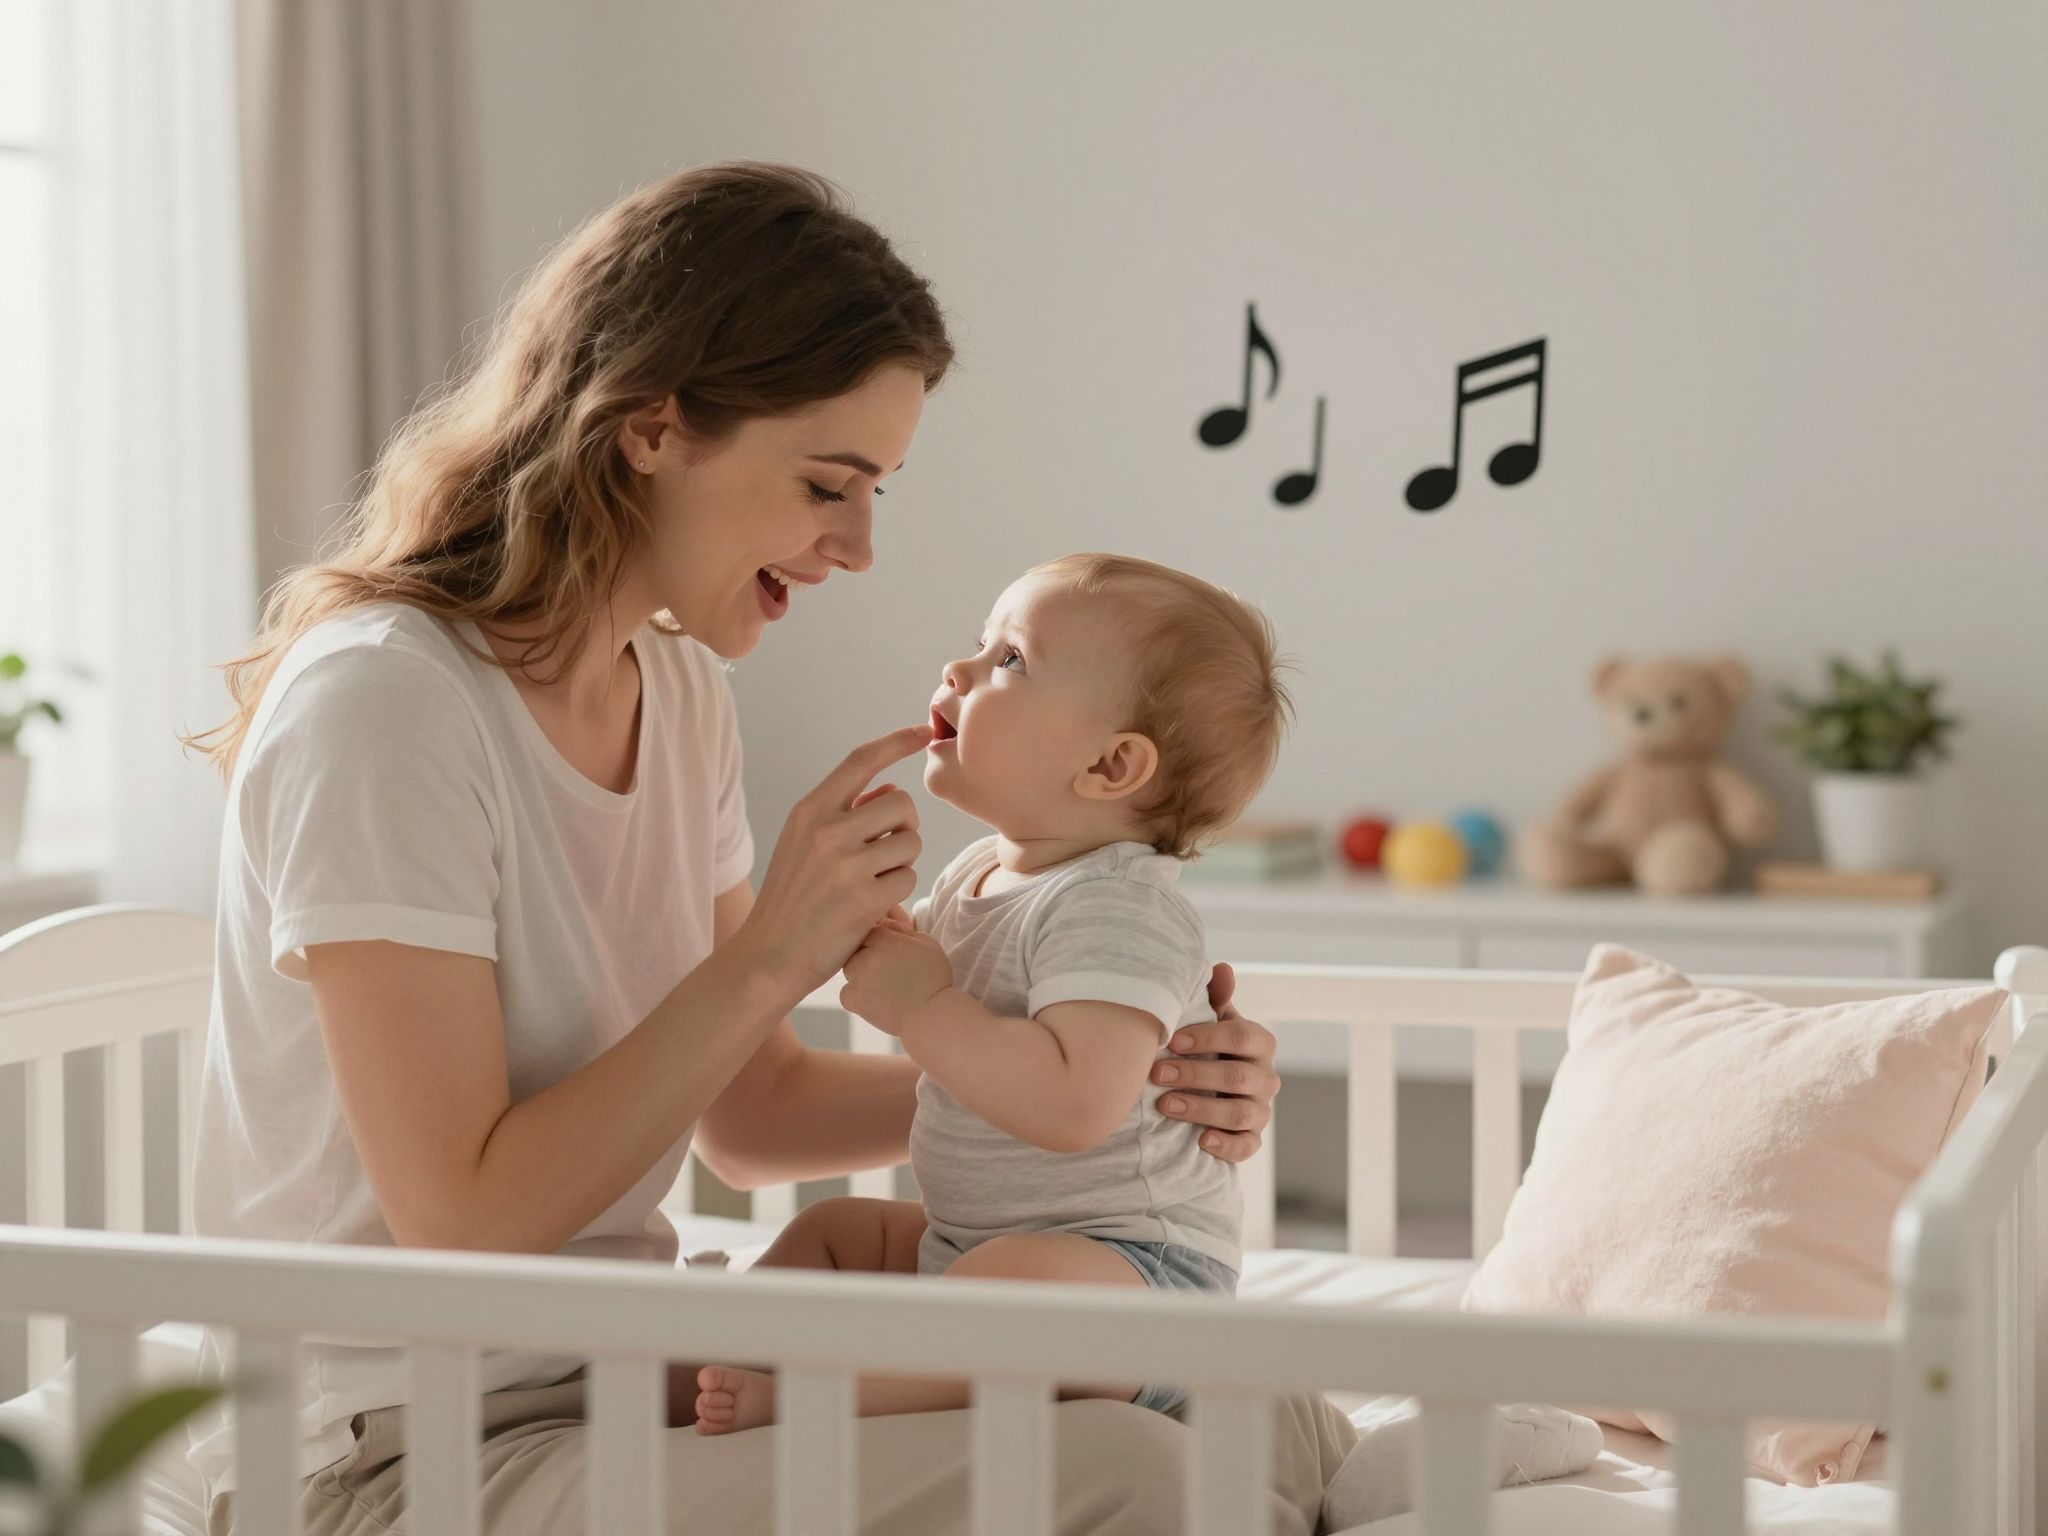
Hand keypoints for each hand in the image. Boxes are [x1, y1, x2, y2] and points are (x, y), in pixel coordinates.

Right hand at [735, 725, 931, 999]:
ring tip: (872, 880)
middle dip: (904, 826)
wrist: (768, 956)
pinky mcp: (864, 899)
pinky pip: (908, 878)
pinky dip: (897, 891)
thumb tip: (891, 787)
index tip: (924, 732)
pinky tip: (871, 904)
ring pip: (911, 842)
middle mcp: (827, 830)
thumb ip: (845, 812)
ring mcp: (845, 865)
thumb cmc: (792, 898)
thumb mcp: (803, 844)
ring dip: (902, 861)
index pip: (862, 760)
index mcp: (810, 810)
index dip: (898, 742)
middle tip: (884, 851)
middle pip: (902, 804)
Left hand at [839, 924, 952, 1035]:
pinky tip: (875, 998)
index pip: (873, 930)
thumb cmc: (933, 979)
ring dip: (861, 973)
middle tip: (887, 969)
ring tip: (883, 985)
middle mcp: (869, 957)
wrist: (931, 1015)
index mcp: (887, 941)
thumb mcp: (927, 944)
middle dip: (868, 955)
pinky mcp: (854, 1000)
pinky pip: (846, 993)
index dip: (882, 940)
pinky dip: (856, 995)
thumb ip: (905, 929)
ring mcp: (859, 980)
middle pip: (857, 949)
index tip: (893, 952)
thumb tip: (889, 919)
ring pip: (850, 969)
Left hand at [1151, 961, 1279, 1162]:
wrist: (1209, 1089)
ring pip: (1240, 1114)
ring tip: (1166, 1105)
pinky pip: (1247, 1147)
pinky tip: (1201, 1141)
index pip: (1241, 1037)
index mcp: (1259, 1043)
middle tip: (1157, 1072)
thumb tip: (1221, 968)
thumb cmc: (1207, 1047)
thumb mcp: (1212, 1020)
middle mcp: (1266, 1078)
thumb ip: (1216, 996)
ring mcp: (1261, 1111)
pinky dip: (1226, 1146)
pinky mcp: (1251, 1139)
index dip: (1207, 1037)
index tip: (1171, 1040)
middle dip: (1195, 1074)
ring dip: (1201, 1109)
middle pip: (1237, 1077)